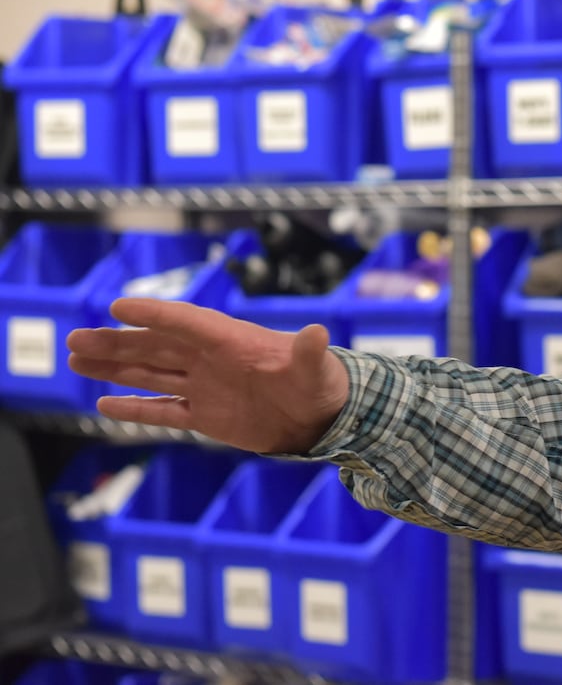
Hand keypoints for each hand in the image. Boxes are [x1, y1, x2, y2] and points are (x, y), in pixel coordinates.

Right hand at [66, 298, 350, 454]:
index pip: (187, 322)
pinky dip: (136, 407)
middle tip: (74, 338)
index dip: (155, 314)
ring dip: (115, 368)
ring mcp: (206, 387)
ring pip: (151, 374)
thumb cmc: (322, 385)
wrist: (324, 418)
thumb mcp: (316, 369)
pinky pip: (164, 410)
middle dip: (116, 343)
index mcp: (233, 341)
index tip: (118, 305)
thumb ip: (311, 353)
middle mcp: (212, 360)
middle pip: (156, 346)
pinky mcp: (207, 416)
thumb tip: (319, 333)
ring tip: (76, 360)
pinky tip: (104, 403)